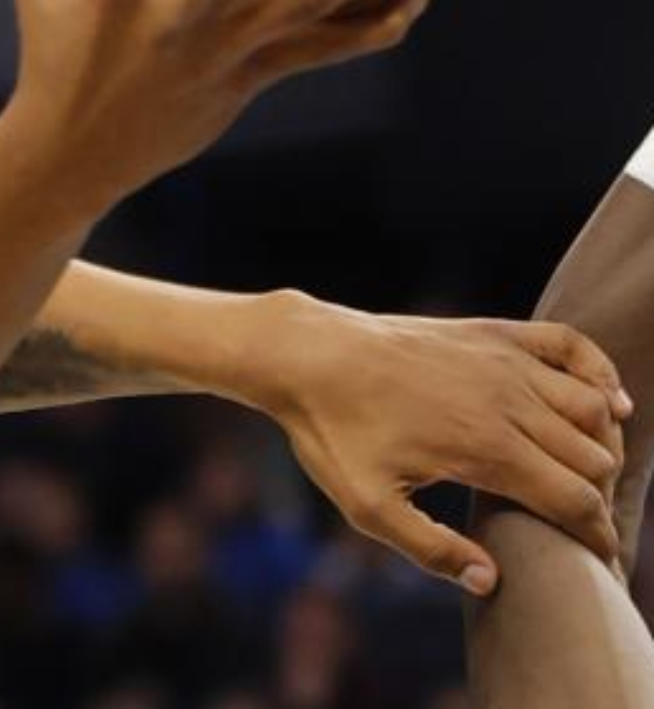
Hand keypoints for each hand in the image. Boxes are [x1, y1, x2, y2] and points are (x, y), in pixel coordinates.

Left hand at [259, 293, 632, 595]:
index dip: (597, 538)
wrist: (304, 353)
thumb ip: (430, 548)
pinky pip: (571, 344)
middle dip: (597, 496)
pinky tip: (607, 400)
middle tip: (575, 519)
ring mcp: (504, 362)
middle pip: (594, 459)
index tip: (597, 559)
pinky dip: (601, 372)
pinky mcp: (492, 333)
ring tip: (582, 473)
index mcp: (488, 449)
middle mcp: (509, 402)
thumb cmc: (330, 430)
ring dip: (601, 442)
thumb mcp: (366, 505)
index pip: (576, 501)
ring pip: (592, 408)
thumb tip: (489, 580)